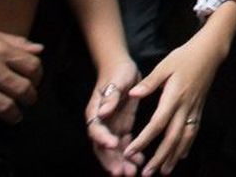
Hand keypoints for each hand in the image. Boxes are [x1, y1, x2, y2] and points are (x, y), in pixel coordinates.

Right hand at [86, 59, 140, 175]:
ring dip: (121, 161)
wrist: (121, 69)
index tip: (113, 145)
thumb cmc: (117, 73)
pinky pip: (125, 144)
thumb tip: (102, 112)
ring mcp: (112, 126)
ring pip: (114, 149)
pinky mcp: (122, 127)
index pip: (96, 128)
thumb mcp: (116, 81)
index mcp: (95, 112)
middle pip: (103, 145)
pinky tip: (140, 162)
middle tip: (122, 172)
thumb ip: (110, 98)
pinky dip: (130, 153)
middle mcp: (102, 122)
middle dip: (111, 160)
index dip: (103, 138)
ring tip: (132, 172)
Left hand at [123, 35, 226, 175]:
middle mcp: (185, 106)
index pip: (157, 124)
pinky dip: (187, 145)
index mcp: (174, 96)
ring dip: (174, 156)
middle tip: (147, 173)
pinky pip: (194, 130)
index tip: (129, 152)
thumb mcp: (165, 65)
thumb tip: (132, 94)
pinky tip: (182, 155)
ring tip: (164, 171)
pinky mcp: (199, 108)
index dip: (144, 140)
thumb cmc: (185, 56)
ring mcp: (194, 108)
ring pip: (185, 138)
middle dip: (160, 157)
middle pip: (173, 137)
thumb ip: (150, 82)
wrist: (210, 51)